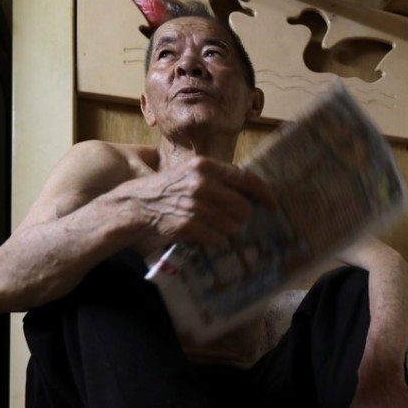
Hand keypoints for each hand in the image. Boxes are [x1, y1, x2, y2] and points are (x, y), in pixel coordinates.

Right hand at [120, 156, 274, 245]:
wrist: (135, 205)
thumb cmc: (166, 189)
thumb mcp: (190, 172)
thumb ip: (217, 178)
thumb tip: (249, 192)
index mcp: (205, 166)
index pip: (245, 178)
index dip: (263, 192)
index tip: (272, 203)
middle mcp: (202, 184)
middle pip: (243, 207)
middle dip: (243, 217)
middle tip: (238, 221)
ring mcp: (195, 205)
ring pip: (232, 225)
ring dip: (230, 230)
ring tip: (218, 228)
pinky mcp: (189, 225)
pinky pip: (218, 238)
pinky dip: (218, 240)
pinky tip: (209, 236)